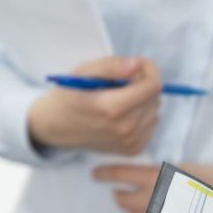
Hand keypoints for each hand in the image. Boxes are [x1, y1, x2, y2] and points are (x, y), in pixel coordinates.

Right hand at [28, 56, 161, 154]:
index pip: (152, 86)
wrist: (58, 126)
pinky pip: (151, 125)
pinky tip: (124, 113)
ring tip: (120, 98)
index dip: (150, 70)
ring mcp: (130, 141)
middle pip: (154, 98)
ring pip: (155, 111)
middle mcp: (124, 129)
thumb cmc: (70, 95)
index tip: (140, 64)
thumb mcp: (84, 72)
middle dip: (143, 84)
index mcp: (112, 108)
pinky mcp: (133, 149)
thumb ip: (112, 66)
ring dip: (143, 100)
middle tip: (123, 81)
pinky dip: (142, 115)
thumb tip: (137, 64)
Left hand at [93, 163, 212, 212]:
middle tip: (121, 192)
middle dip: (120, 196)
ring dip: (131, 211)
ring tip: (141, 206)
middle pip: (121, 199)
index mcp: (156, 176)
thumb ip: (153, 174)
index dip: (105, 174)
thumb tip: (129, 177)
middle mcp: (153, 196)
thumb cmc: (205, 177)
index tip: (96, 174)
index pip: (120, 174)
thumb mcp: (177, 168)